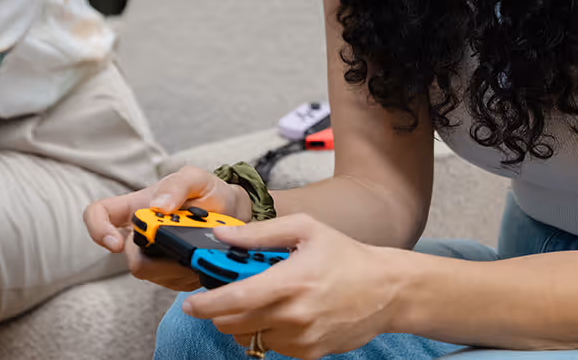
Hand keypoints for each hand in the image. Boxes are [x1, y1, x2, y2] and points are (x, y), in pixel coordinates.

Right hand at [82, 166, 252, 291]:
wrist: (235, 214)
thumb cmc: (208, 192)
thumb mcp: (196, 178)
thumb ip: (177, 186)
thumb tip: (158, 207)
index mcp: (137, 207)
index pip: (98, 214)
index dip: (98, 229)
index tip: (117, 244)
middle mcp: (140, 235)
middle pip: (132, 258)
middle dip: (160, 256)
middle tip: (187, 246)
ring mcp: (154, 258)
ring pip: (153, 275)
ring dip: (179, 265)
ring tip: (199, 248)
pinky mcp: (171, 276)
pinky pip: (173, 284)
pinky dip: (190, 274)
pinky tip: (202, 260)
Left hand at [181, 214, 401, 359]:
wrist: (387, 291)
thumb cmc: (346, 256)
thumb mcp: (305, 230)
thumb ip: (260, 234)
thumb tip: (224, 237)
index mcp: (289, 282)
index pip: (233, 301)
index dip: (204, 304)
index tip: (190, 303)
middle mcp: (293, 315)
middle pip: (233, 325)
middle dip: (220, 311)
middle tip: (228, 293)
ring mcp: (301, 339)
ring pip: (250, 338)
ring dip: (243, 322)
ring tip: (260, 300)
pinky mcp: (309, 354)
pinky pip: (271, 347)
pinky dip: (266, 332)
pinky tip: (281, 312)